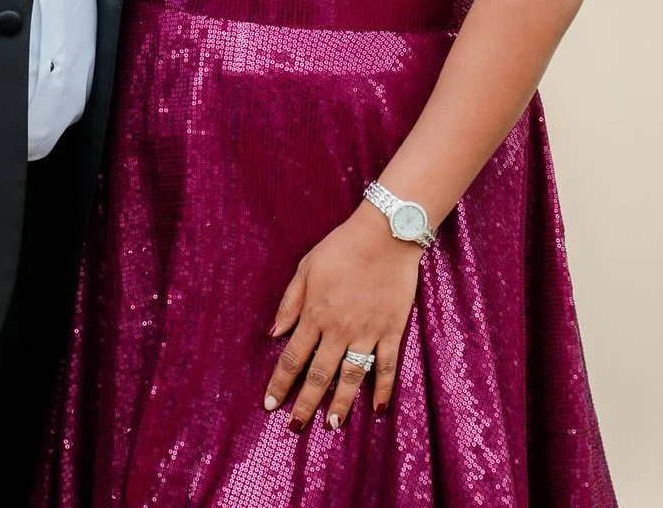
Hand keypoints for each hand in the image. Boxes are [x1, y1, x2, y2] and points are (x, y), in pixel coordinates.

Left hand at [263, 205, 422, 430]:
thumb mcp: (305, 268)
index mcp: (314, 314)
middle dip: (305, 404)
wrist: (385, 235)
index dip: (280, 383)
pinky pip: (387, 367)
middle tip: (295, 427)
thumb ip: (290, 303)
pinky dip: (382, 389)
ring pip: (351, 377)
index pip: (292, 357)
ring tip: (332, 425)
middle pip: (319, 375)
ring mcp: (367, 332)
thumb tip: (273, 333)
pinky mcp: (391, 331)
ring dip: (341, 403)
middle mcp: (338, 329)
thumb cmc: (341, 247)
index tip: (270, 404)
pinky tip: (377, 408)